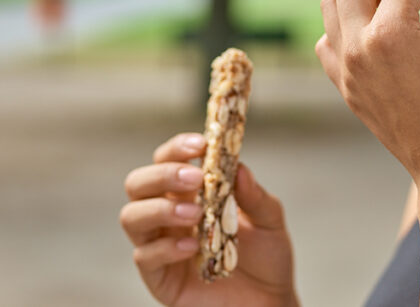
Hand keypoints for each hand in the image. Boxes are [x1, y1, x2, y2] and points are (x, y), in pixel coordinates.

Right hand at [120, 133, 297, 306]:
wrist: (271, 301)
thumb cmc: (267, 256)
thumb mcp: (270, 220)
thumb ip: (254, 195)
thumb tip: (239, 167)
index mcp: (192, 193)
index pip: (168, 160)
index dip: (178, 148)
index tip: (200, 144)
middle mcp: (169, 214)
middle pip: (138, 184)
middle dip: (162, 174)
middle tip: (195, 178)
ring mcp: (160, 245)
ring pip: (132, 217)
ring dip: (161, 208)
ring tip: (195, 212)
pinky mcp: (158, 277)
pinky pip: (145, 256)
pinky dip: (166, 247)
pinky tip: (192, 246)